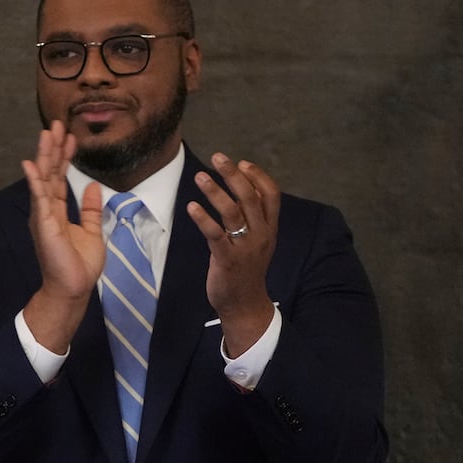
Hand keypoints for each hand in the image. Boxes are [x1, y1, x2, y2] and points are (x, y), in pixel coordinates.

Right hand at [21, 120, 104, 300]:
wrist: (73, 288)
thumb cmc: (79, 266)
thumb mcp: (92, 231)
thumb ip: (91, 209)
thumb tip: (92, 187)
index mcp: (57, 211)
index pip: (60, 178)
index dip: (65, 156)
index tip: (71, 137)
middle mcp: (46, 210)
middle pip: (49, 172)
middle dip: (53, 148)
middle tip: (57, 124)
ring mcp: (43, 216)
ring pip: (43, 179)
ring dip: (45, 155)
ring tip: (48, 132)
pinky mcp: (43, 224)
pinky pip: (38, 197)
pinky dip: (34, 180)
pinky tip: (30, 164)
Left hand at [187, 153, 280, 350]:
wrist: (245, 305)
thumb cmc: (247, 270)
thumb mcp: (258, 242)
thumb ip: (253, 219)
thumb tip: (241, 191)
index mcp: (269, 228)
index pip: (271, 194)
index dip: (257, 176)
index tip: (242, 163)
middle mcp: (261, 235)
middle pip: (250, 197)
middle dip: (233, 175)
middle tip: (218, 158)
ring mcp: (245, 247)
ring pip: (233, 212)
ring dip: (215, 191)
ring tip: (200, 177)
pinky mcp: (226, 259)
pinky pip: (215, 234)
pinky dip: (203, 218)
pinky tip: (191, 207)